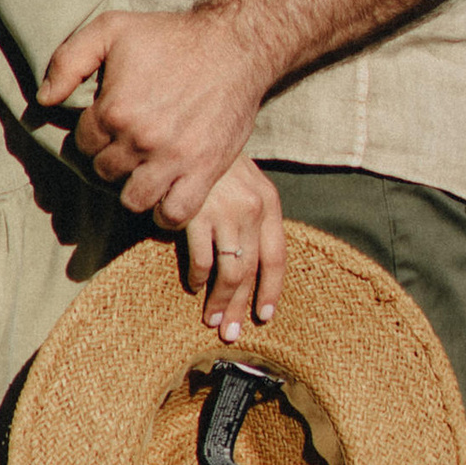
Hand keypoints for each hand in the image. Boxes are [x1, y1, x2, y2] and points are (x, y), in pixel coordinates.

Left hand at [38, 4, 267, 228]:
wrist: (234, 46)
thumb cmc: (170, 36)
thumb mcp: (111, 29)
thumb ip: (68, 60)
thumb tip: (43, 100)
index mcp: (114, 108)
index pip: (83, 143)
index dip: (93, 133)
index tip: (110, 123)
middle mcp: (141, 140)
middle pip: (106, 173)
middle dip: (112, 159)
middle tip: (128, 143)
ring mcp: (173, 160)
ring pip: (134, 200)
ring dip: (134, 187)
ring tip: (143, 169)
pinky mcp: (204, 173)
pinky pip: (174, 215)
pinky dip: (165, 212)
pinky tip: (165, 192)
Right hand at [178, 160, 285, 342]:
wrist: (188, 130)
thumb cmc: (216, 163)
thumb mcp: (245, 182)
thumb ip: (253, 217)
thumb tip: (251, 266)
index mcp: (268, 202)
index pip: (277, 258)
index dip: (271, 291)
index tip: (264, 316)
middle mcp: (251, 209)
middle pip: (251, 271)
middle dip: (242, 307)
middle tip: (233, 334)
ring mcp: (224, 212)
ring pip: (229, 273)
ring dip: (219, 302)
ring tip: (213, 320)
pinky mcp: (195, 214)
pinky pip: (201, 260)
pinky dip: (197, 277)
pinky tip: (193, 284)